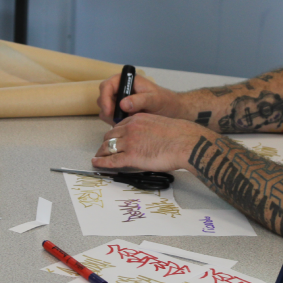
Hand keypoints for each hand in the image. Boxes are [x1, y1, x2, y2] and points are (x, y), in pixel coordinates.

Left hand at [92, 113, 211, 171]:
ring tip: (98, 158)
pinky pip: (111, 160)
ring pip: (107, 147)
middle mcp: (130, 128)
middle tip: (103, 150)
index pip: (119, 126)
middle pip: (110, 136)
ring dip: (101, 153)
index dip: (114, 135)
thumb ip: (149, 130)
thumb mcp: (160, 125)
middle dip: (105, 143)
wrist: (185, 143)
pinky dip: (101, 162)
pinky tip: (96, 164)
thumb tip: (148, 140)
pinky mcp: (131, 156)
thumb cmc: (180, 136)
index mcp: (138, 119)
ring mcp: (129, 142)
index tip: (112, 140)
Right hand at [97, 74, 182, 124]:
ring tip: (128, 121)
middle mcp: (120, 88)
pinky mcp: (120, 111)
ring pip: (105, 109)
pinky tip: (128, 123)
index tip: (109, 112)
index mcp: (126, 80)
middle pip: (103, 98)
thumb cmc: (165, 101)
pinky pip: (110, 117)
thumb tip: (122, 104)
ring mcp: (119, 100)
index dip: (105, 98)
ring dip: (112, 117)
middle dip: (108, 110)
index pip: (106, 86)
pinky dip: (115, 122)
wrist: (171, 110)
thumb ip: (140, 101)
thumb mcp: (154, 100)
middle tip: (119, 120)